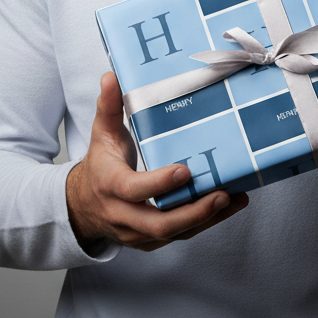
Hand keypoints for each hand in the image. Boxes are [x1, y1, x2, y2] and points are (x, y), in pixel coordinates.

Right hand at [66, 72, 248, 251]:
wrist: (84, 206)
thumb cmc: (100, 165)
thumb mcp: (101, 134)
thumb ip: (109, 106)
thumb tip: (110, 77)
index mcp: (111, 186)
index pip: (134, 189)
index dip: (160, 183)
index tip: (185, 171)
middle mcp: (123, 215)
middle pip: (160, 224)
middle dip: (193, 212)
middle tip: (221, 194)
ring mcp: (137, 233)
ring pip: (174, 233)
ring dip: (206, 219)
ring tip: (234, 200)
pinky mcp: (150, 241)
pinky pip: (179, 236)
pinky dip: (204, 223)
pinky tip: (227, 207)